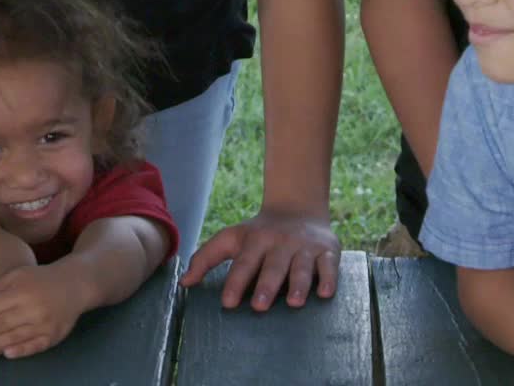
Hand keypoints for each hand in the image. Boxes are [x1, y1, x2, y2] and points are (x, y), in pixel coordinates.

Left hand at [0, 263, 87, 358]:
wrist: (75, 284)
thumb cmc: (41, 279)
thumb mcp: (18, 274)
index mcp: (22, 290)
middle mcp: (33, 307)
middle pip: (1, 324)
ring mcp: (45, 322)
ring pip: (14, 337)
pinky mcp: (54, 335)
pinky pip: (35, 345)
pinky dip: (20, 351)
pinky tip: (5, 354)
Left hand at [181, 208, 339, 310]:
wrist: (299, 207)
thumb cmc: (259, 233)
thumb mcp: (231, 239)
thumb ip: (206, 258)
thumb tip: (184, 283)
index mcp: (255, 241)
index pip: (243, 263)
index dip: (235, 282)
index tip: (228, 302)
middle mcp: (280, 243)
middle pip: (273, 266)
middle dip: (267, 286)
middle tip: (260, 306)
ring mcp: (304, 247)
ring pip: (302, 267)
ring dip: (298, 284)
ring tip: (294, 302)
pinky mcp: (327, 251)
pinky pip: (329, 265)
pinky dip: (329, 278)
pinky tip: (325, 293)